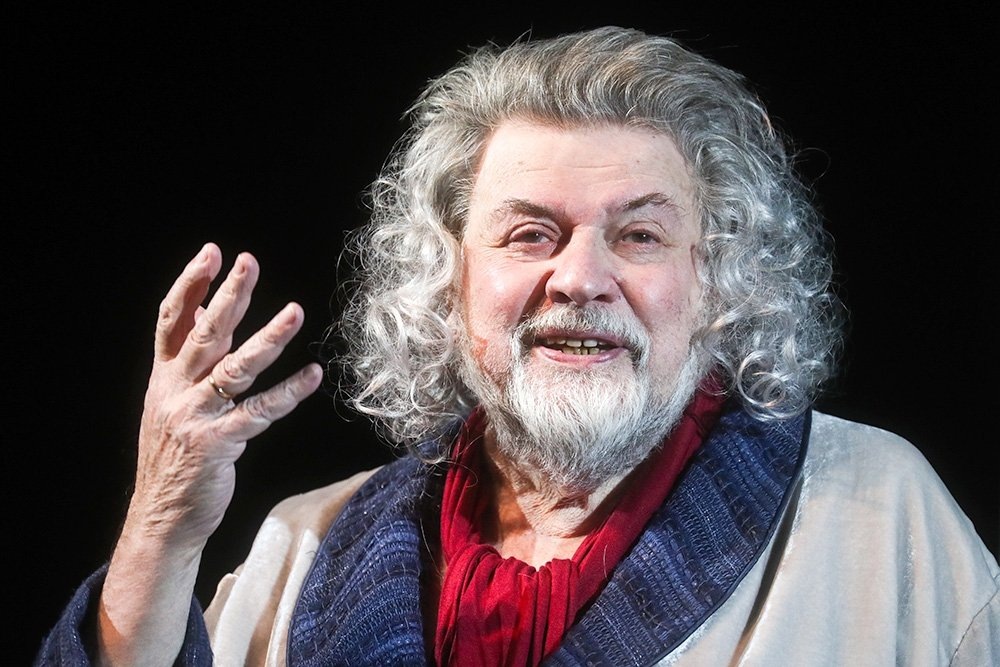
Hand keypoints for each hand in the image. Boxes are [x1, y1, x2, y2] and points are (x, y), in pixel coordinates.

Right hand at [124, 242, 322, 551]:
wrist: (161, 517)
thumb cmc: (175, 456)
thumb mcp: (171, 402)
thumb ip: (187, 360)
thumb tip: (205, 312)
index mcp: (163, 377)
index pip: (171, 320)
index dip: (190, 284)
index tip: (211, 252)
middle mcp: (175, 391)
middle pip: (204, 334)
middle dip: (228, 295)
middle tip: (249, 261)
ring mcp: (195, 417)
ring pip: (235, 369)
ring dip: (267, 338)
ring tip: (294, 311)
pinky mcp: (217, 444)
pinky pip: (259, 412)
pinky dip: (288, 393)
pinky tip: (312, 375)